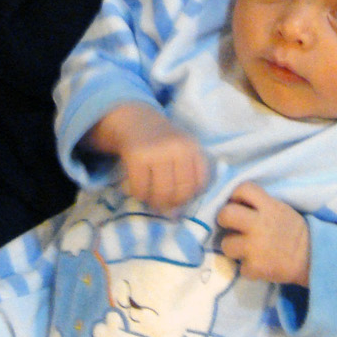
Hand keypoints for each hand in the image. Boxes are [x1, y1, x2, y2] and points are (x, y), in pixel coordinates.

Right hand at [87, 103, 208, 209]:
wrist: (136, 120)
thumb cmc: (162, 142)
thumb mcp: (182, 152)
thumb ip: (185, 178)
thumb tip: (175, 215)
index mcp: (192, 147)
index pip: (199, 184)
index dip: (190, 196)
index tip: (180, 195)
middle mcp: (177, 148)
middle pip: (180, 192)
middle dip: (171, 204)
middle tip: (163, 202)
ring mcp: (156, 152)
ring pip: (161, 193)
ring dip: (155, 202)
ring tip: (151, 198)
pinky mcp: (137, 156)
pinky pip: (140, 189)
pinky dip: (139, 195)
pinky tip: (139, 189)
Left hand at [217, 182, 309, 284]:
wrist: (313, 259)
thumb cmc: (294, 232)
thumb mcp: (280, 209)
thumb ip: (260, 205)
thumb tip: (234, 202)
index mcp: (269, 207)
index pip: (242, 188)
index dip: (236, 196)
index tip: (239, 204)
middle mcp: (259, 224)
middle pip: (226, 214)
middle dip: (225, 220)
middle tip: (232, 227)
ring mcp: (255, 247)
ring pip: (226, 244)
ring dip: (234, 248)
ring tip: (246, 250)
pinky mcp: (255, 267)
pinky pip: (239, 267)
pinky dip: (248, 268)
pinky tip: (258, 265)